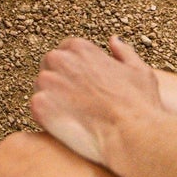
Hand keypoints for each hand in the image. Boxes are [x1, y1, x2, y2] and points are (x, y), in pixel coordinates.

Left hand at [30, 36, 162, 167]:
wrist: (133, 135)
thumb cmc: (139, 105)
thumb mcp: (139, 70)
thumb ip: (123, 52)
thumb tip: (114, 41)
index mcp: (79, 48)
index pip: (64, 53)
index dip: (73, 72)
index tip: (84, 87)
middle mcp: (59, 59)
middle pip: (49, 68)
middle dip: (60, 84)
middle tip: (79, 104)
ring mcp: (47, 81)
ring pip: (41, 89)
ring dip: (53, 101)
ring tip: (76, 118)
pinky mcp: (39, 105)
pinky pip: (37, 109)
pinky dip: (47, 118)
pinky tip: (67, 126)